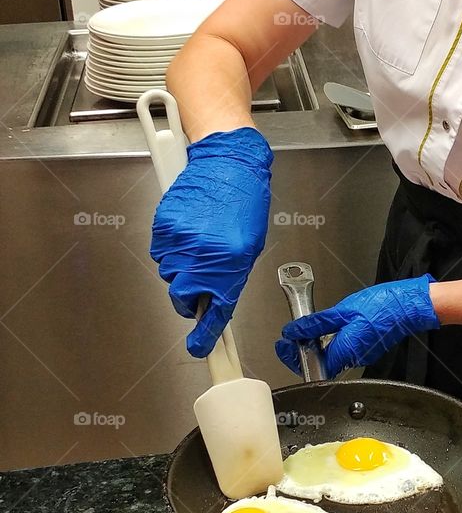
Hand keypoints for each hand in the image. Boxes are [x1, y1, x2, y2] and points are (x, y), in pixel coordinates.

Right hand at [150, 128, 272, 357]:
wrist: (227, 163)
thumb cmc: (244, 201)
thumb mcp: (249, 246)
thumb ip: (230, 277)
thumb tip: (215, 300)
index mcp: (230, 265)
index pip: (215, 311)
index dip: (206, 335)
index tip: (200, 349)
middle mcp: (202, 257)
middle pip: (183, 297)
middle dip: (189, 298)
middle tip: (198, 286)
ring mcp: (179, 242)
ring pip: (170, 275)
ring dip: (181, 271)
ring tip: (198, 247)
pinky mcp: (163, 227)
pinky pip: (161, 253)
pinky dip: (171, 251)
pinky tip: (187, 235)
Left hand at [276, 275, 439, 377]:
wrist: (408, 305)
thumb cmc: (382, 305)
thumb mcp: (342, 310)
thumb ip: (316, 324)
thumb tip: (295, 331)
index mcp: (345, 349)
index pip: (313, 365)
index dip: (294, 357)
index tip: (283, 346)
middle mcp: (354, 357)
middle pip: (321, 361)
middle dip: (303, 350)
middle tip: (291, 337)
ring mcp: (362, 354)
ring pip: (332, 354)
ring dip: (317, 345)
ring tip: (307, 330)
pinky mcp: (367, 348)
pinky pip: (344, 349)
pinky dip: (332, 341)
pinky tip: (329, 328)